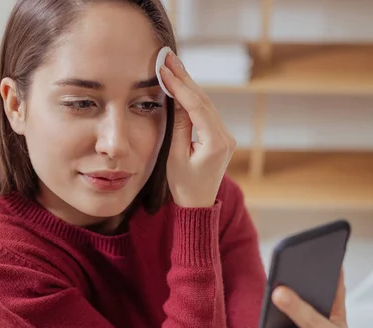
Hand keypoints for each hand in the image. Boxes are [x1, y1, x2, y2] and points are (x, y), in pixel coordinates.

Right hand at [160, 51, 235, 207]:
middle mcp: (226, 138)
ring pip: (206, 104)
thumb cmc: (184, 185)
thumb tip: (177, 98)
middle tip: (168, 58)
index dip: (180, 87)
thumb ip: (179, 126)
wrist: (197, 204)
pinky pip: (207, 112)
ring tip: (173, 66)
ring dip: (189, 86)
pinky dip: (194, 98)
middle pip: (204, 101)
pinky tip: (183, 85)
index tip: (165, 70)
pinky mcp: (222, 138)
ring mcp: (226, 137)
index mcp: (215, 144)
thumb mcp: (175, 156)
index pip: (197, 107)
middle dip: (185, 79)